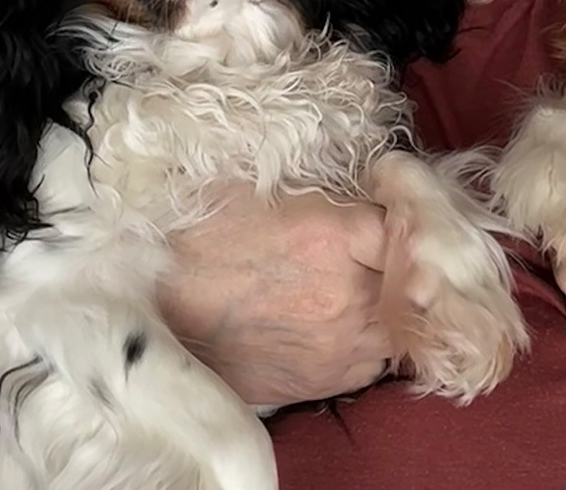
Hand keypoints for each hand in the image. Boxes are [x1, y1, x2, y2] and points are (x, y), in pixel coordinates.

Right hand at [159, 186, 393, 406]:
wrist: (158, 305)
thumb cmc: (205, 238)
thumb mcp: (265, 189)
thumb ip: (325, 194)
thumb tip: (364, 185)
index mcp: (337, 234)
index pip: (404, 228)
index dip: (398, 223)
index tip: (386, 222)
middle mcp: (349, 291)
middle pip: (407, 278)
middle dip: (394, 266)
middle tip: (371, 258)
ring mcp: (341, 340)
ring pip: (398, 324)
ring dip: (387, 308)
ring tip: (357, 295)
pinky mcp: (326, 379)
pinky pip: (374, 362)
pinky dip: (369, 344)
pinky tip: (343, 328)